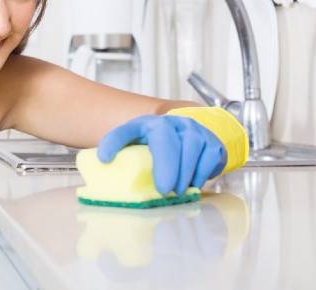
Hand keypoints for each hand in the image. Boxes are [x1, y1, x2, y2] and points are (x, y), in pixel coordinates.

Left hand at [97, 115, 227, 194]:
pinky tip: (193, 182)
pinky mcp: (212, 141)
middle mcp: (169, 123)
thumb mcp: (140, 151)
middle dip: (166, 165)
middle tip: (163, 189)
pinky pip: (210, 157)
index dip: (113, 142)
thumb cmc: (159, 150)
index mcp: (144, 126)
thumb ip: (127, 164)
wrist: (187, 138)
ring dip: (184, 174)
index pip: (124, 131)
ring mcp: (192, 129)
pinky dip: (202, 174)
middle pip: (165, 138)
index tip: (103, 158)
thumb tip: (108, 181)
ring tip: (177, 191)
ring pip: (191, 147)